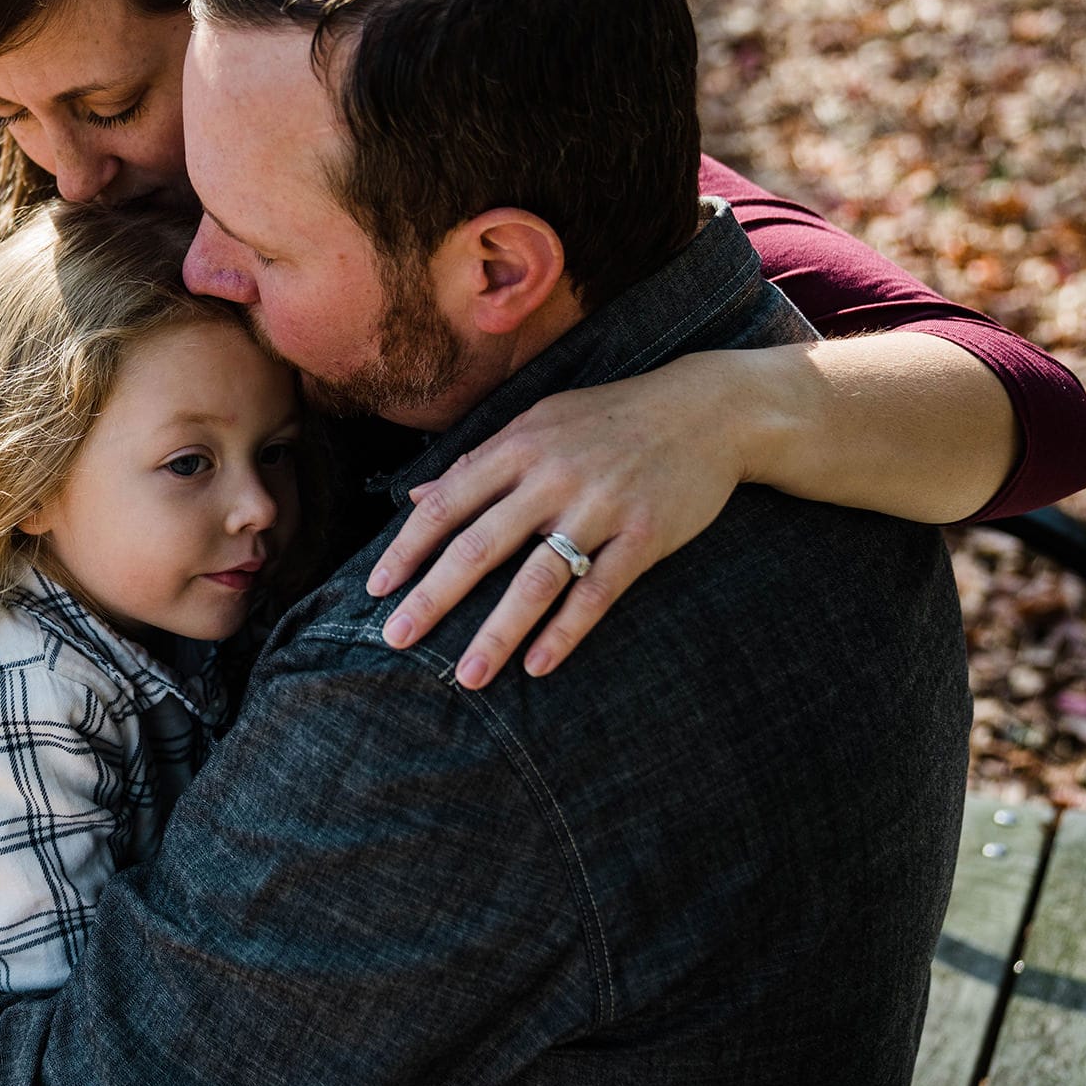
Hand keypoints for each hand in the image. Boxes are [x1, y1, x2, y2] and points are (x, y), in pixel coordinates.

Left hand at [365, 352, 752, 686]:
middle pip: (479, 547)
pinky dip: (567, 631)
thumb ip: (478, 461)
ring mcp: (600, 507)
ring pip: (536, 579)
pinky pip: (598, 591)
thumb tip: (416, 496)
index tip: (376, 589)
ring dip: (497, 632)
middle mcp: (553, 477)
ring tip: (468, 676)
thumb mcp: (539, 422)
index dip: (407, 549)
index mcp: (519, 446)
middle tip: (395, 639)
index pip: (446, 504)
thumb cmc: (611, 417)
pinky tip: (539, 664)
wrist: (709, 409)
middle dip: (432, 598)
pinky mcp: (645, 535)